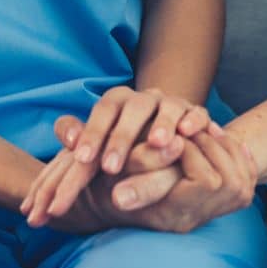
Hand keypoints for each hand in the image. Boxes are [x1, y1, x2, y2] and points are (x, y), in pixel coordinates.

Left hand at [21, 88, 208, 226]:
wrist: (166, 139)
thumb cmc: (124, 147)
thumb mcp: (100, 147)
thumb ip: (82, 146)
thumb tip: (69, 141)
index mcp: (118, 102)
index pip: (103, 111)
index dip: (92, 133)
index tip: (82, 159)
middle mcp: (145, 99)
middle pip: (133, 109)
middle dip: (122, 137)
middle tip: (110, 168)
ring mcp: (172, 104)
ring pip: (168, 107)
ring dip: (163, 124)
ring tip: (157, 144)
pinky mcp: (195, 114)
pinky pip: (198, 113)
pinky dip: (195, 121)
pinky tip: (189, 133)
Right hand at [110, 123, 258, 233]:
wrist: (117, 195)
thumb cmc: (113, 178)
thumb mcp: (121, 167)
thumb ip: (147, 158)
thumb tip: (175, 143)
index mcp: (174, 215)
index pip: (208, 182)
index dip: (196, 153)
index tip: (177, 137)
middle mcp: (195, 220)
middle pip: (230, 180)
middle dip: (214, 147)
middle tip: (194, 130)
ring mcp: (209, 214)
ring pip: (242, 180)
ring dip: (228, 148)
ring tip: (206, 130)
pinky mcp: (216, 205)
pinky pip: (246, 181)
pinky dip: (240, 157)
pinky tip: (225, 141)